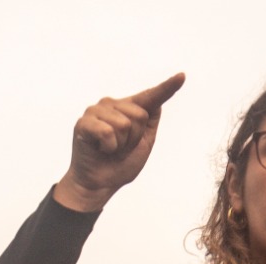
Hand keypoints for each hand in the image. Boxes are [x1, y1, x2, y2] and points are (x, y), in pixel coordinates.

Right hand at [53, 72, 185, 211]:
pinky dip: (108, 147)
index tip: (182, 77)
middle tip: (121, 148)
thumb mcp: (144, 143)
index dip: (167, 87)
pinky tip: (100, 149)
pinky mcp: (83, 123)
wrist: (100, 184)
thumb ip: (150, 122)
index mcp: (128, 109)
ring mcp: (96, 111)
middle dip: (134, 137)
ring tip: (110, 148)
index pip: (151, 96)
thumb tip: (158, 102)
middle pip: (139, 114)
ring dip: (121, 144)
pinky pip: (107, 131)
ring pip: (124, 124)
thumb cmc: (121, 163)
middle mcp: (112, 104)